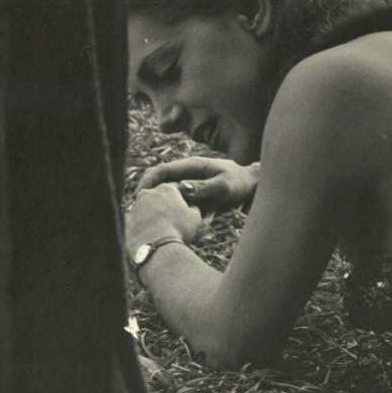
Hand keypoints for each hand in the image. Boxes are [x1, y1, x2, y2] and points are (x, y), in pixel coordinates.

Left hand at [126, 182, 203, 251]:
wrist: (157, 248)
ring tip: (161, 230)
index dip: (181, 200)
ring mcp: (136, 206)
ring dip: (152, 215)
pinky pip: (138, 221)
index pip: (175, 188)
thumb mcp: (195, 217)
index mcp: (167, 188)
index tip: (184, 210)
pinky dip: (143, 226)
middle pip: (158, 197)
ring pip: (146, 208)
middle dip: (164, 205)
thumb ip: (193, 208)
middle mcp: (148, 193)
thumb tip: (191, 207)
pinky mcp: (127, 220)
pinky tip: (151, 236)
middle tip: (172, 220)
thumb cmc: (179, 231)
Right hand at [138, 156, 258, 215]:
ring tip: (154, 223)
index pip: (162, 170)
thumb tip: (181, 189)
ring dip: (161, 208)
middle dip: (149, 197)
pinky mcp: (194, 196)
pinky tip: (173, 226)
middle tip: (140, 214)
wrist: (253, 187)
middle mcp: (187, 174)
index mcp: (192, 166)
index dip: (147, 181)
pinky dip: (174, 213)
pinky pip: (179, 204)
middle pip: (160, 183)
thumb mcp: (223, 186)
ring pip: (168, 196)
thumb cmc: (240, 183)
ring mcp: (190, 185)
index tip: (139, 196)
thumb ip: (203, 188)